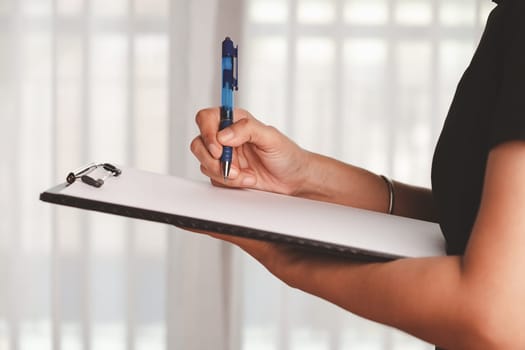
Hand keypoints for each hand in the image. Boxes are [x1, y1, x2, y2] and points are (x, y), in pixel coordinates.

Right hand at [191, 108, 310, 194]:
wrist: (293, 180)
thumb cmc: (287, 155)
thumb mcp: (271, 137)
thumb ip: (247, 129)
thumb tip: (224, 135)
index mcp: (235, 121)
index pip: (207, 118)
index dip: (207, 132)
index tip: (219, 148)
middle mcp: (226, 137)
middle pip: (199, 143)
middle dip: (213, 159)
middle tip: (232, 167)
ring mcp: (224, 157)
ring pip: (204, 163)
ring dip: (224, 173)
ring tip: (245, 175)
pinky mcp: (225, 173)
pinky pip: (214, 179)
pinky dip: (230, 182)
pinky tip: (247, 179)